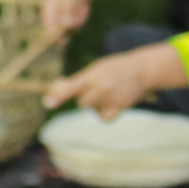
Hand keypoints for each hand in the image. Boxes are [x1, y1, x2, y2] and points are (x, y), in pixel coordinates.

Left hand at [42, 42, 187, 115]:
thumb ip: (77, 80)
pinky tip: (111, 103)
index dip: (58, 95)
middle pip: (81, 103)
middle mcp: (100, 87)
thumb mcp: (95, 69)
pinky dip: (103, 114)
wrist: (141, 70)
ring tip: (107, 93)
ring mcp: (111, 98)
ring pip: (92, 110)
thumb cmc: (113, 68)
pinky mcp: (120, 107)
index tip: (47, 103)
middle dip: (85, 97)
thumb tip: (57, 88)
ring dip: (96, 105)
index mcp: (91, 75)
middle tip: (97, 87)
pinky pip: (103, 118)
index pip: (71, 87)